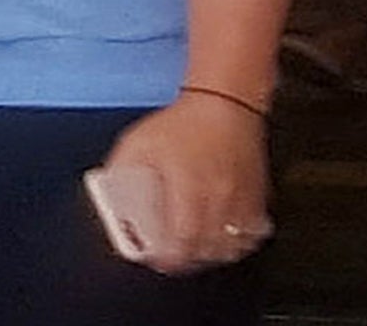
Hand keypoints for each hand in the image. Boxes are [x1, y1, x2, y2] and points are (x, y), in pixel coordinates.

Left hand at [100, 92, 271, 274]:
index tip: (155, 260)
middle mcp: (220, 200)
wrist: (224, 106)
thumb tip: (108, 196)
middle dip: (185, 260)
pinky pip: (250, 238)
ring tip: (190, 250)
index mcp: (188, 188)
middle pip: (205, 250)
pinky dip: (233, 246)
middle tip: (169, 257)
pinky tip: (218, 241)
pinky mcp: (257, 201)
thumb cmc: (181, 124)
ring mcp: (243, 203)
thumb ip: (120, 170)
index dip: (169, 258)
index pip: (182, 239)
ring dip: (208, 255)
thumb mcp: (137, 143)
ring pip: (229, 248)